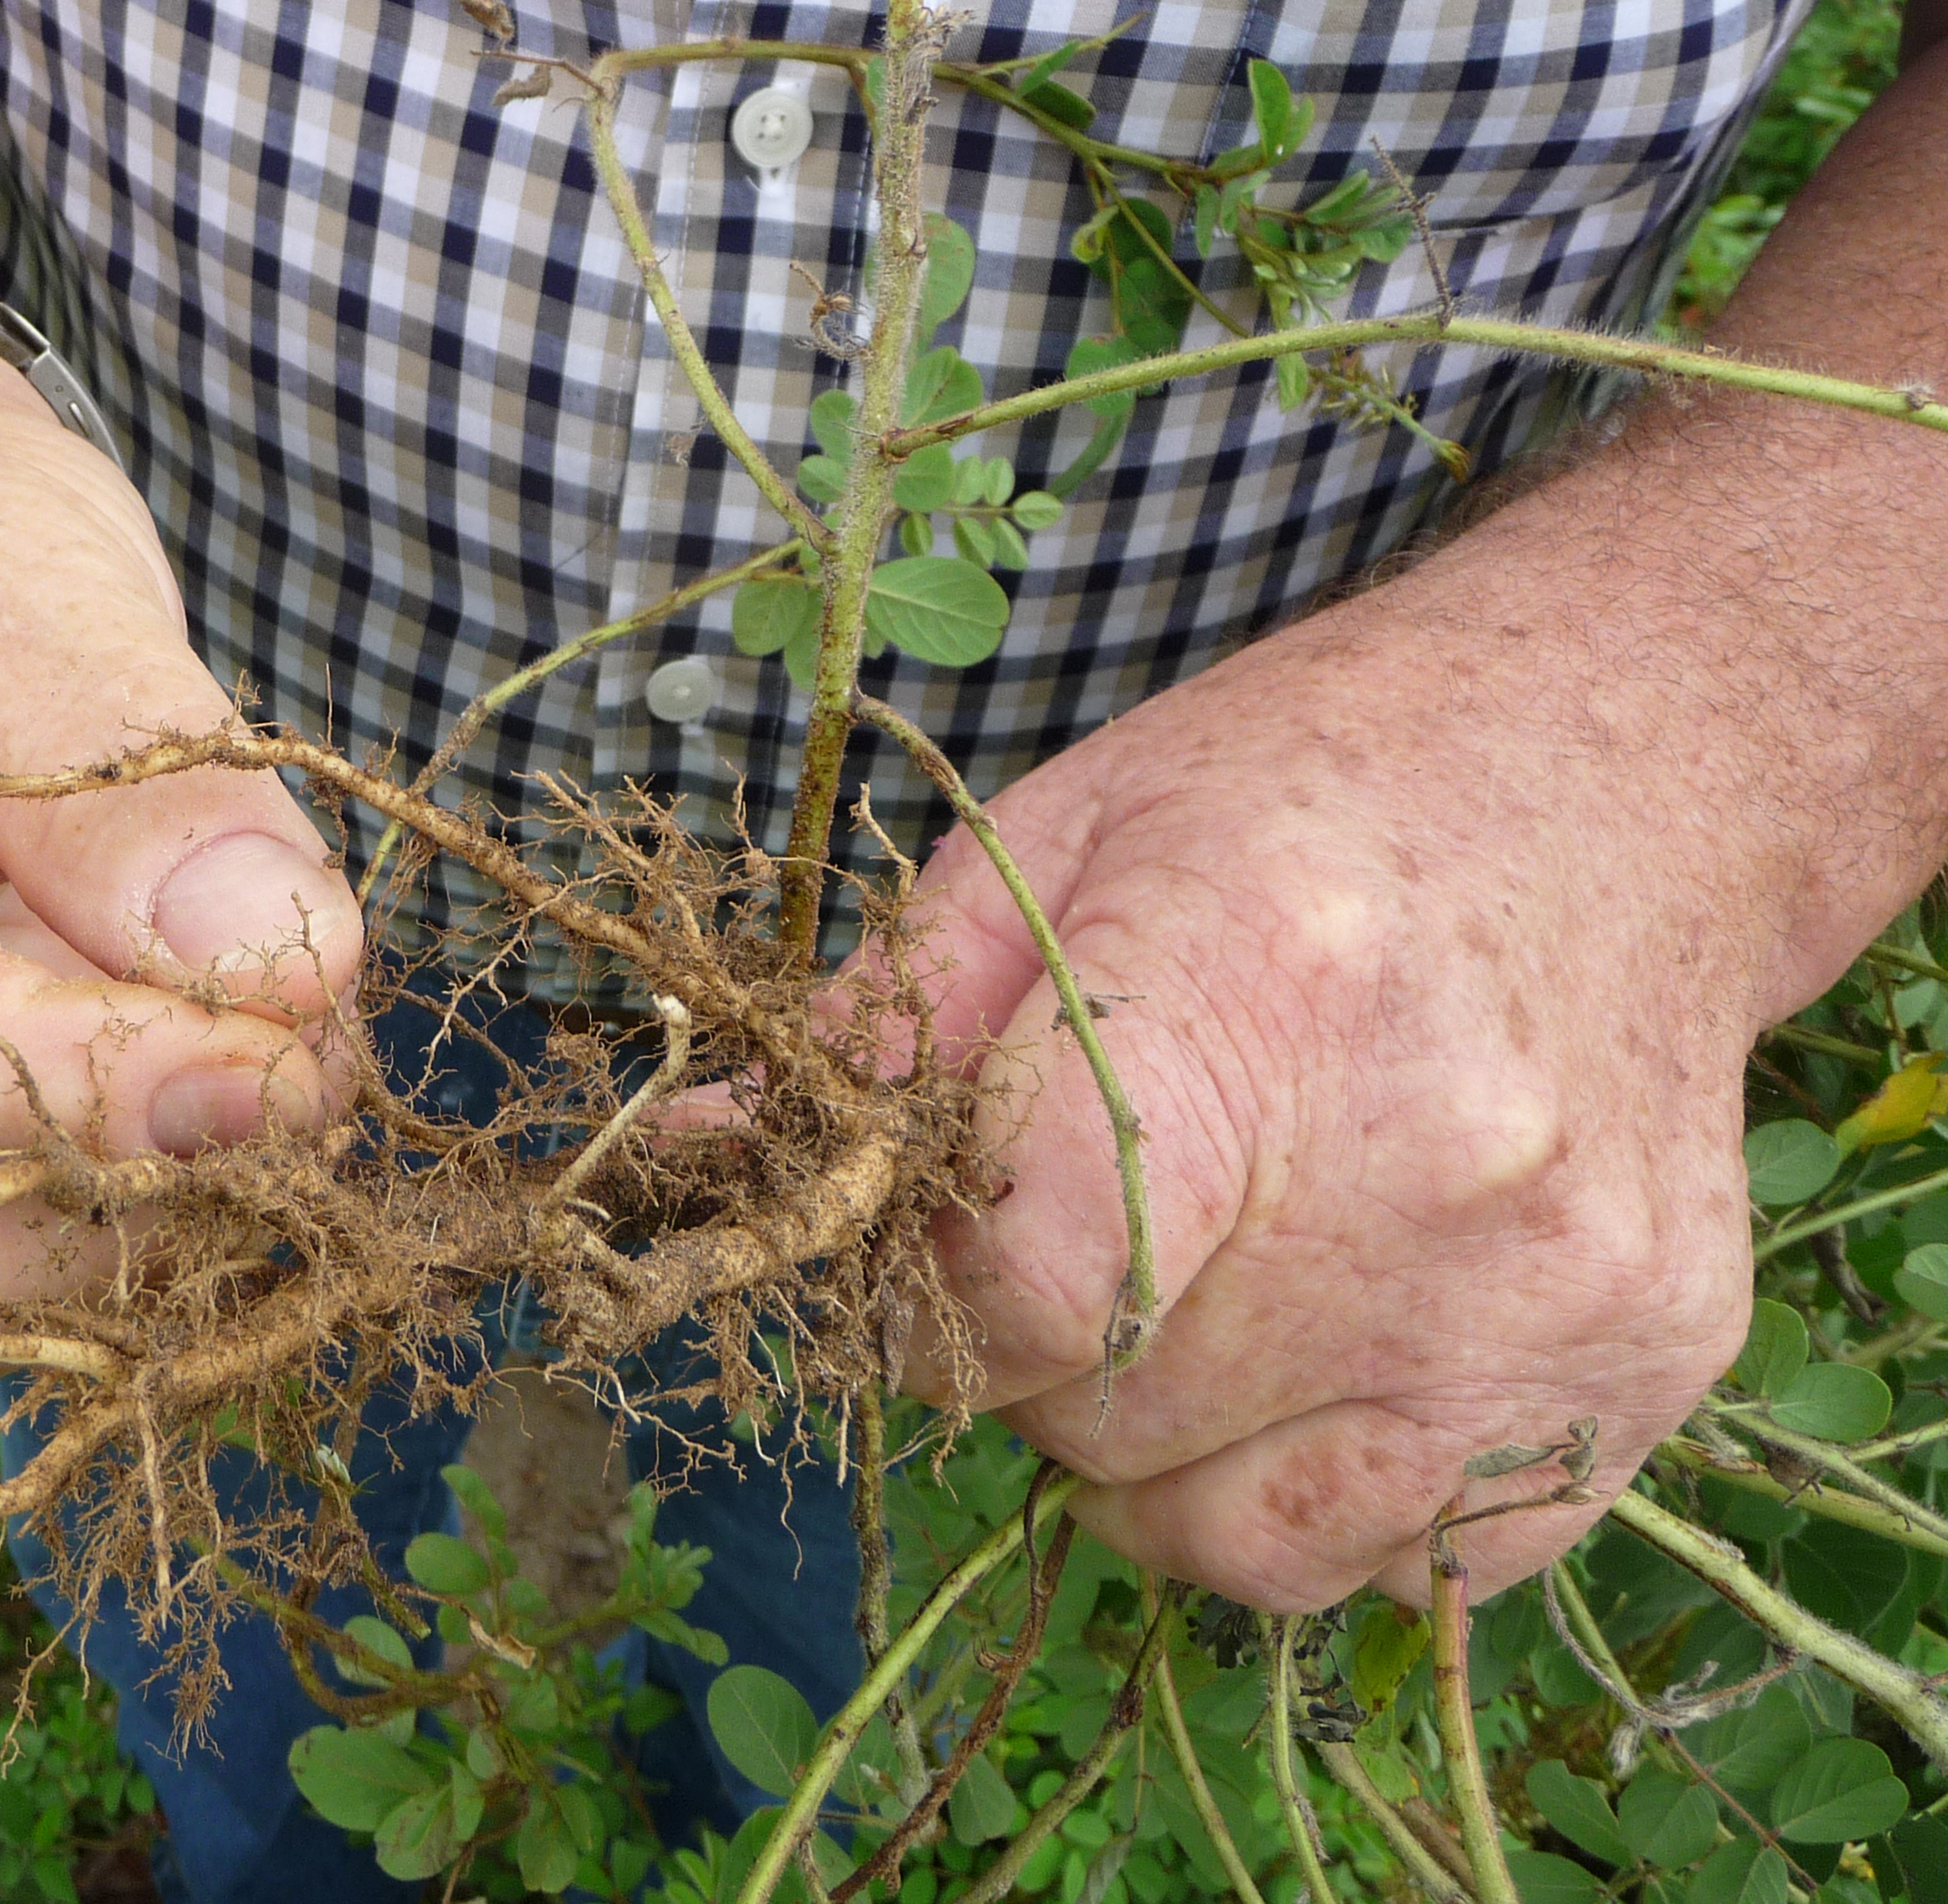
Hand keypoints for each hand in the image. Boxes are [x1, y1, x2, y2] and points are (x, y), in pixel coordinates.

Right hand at [0, 315, 362, 1397]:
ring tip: (293, 1051)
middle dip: (126, 1198)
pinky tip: (252, 1068)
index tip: (283, 1077)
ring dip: (163, 1223)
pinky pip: (34, 1254)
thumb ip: (126, 768)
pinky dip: (163, 1199)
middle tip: (313, 1063)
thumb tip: (280, 965)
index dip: (89, 1097)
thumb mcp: (6, 576)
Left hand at [895, 486, 1823, 1608]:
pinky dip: (1310, 1497)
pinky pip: (1397, 1566)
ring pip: (1227, 1534)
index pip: (1019, 1287)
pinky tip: (1321, 1350)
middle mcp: (1429, 1168)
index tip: (942, 1226)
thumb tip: (685, 1169)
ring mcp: (1556, 1295)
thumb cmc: (1317, 787)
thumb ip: (879, 1028)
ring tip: (1202, 1284)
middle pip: (1099, 1418)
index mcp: (1258, 988)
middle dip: (1032, 1352)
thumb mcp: (1064, 834)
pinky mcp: (1647, 1377)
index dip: (929, 1289)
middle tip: (1088, 1219)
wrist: (1641, 766)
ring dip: (1151, 1446)